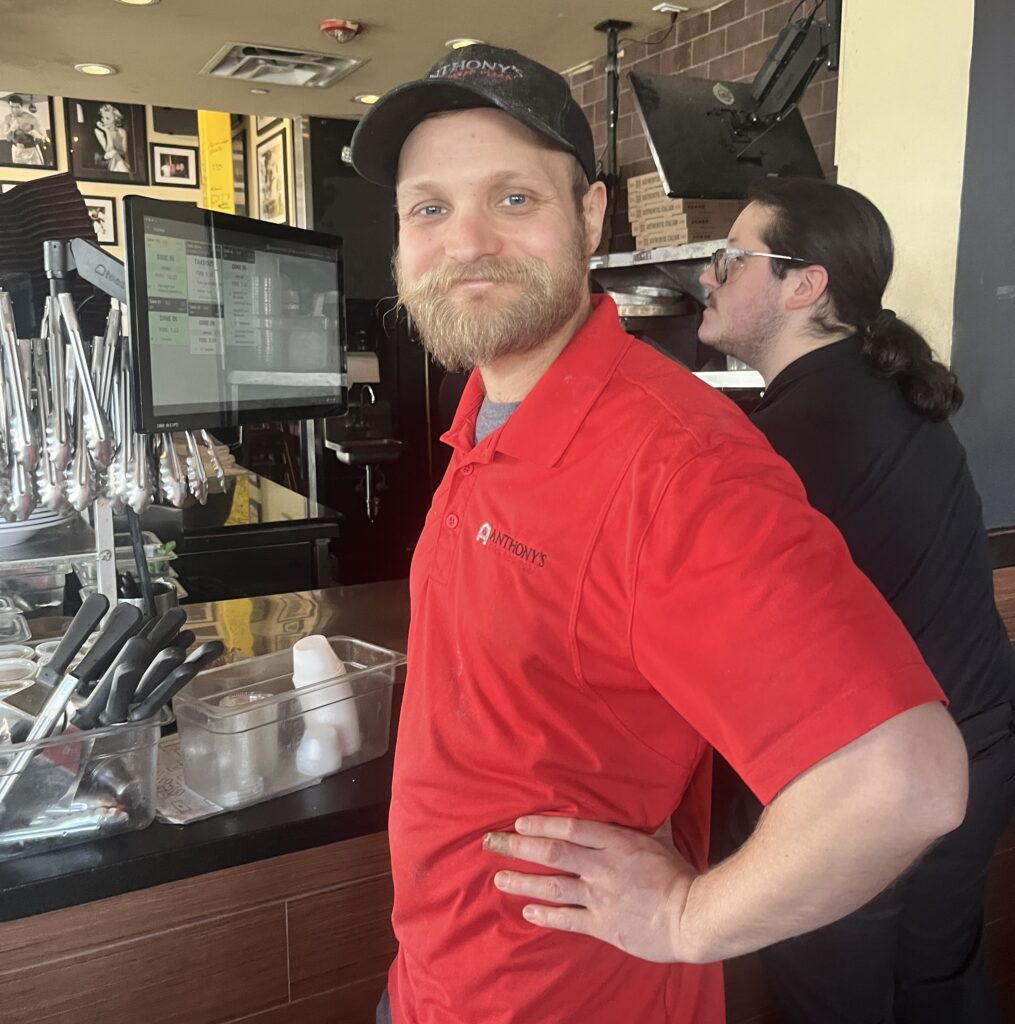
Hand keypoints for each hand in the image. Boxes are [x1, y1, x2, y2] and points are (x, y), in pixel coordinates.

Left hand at [483, 815, 701, 962]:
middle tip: (492, 843)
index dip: (541, 825)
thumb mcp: (661, 838)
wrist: (693, 915)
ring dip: (522, 881)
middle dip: (518, 847)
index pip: (570, 829)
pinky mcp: (603, 925)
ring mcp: (601, 896)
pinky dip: (545, 915)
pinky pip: (568, 918)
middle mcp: (602, 866)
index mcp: (616, 842)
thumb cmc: (679, 875)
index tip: (519, 823)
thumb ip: (646, 821)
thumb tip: (651, 794)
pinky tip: (527, 911)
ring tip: (499, 878)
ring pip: (553, 885)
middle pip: (552, 853)